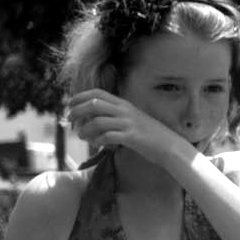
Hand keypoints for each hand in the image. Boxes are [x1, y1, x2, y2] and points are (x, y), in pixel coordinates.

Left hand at [66, 89, 202, 166]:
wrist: (170, 146)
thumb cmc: (149, 135)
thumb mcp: (132, 119)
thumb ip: (115, 116)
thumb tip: (93, 118)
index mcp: (124, 104)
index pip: (97, 93)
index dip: (79, 97)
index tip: (69, 105)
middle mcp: (124, 111)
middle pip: (93, 104)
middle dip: (77, 112)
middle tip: (70, 121)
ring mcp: (128, 124)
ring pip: (97, 121)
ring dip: (85, 129)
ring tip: (82, 136)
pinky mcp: (131, 137)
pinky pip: (107, 136)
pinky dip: (97, 140)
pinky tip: (96, 144)